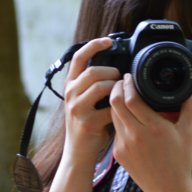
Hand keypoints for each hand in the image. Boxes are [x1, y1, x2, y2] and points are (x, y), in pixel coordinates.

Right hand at [61, 38, 121, 166]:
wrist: (79, 151)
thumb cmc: (88, 123)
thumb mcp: (85, 99)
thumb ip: (94, 84)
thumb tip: (117, 67)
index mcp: (71, 85)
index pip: (78, 57)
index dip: (93, 45)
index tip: (108, 40)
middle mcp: (70, 94)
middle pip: (92, 71)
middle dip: (111, 72)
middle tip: (120, 80)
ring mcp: (76, 108)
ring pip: (100, 86)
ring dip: (116, 88)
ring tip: (121, 94)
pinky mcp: (86, 122)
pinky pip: (108, 108)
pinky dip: (118, 108)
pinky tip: (121, 111)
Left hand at [109, 74, 191, 191]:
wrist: (168, 190)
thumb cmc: (180, 161)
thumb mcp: (188, 131)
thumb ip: (190, 105)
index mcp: (154, 128)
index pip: (131, 99)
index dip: (127, 84)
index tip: (129, 76)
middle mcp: (136, 136)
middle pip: (115, 104)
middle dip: (116, 88)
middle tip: (122, 81)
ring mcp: (124, 146)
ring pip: (112, 116)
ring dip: (115, 103)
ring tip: (123, 96)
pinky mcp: (118, 154)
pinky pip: (115, 130)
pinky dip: (118, 120)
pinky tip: (125, 117)